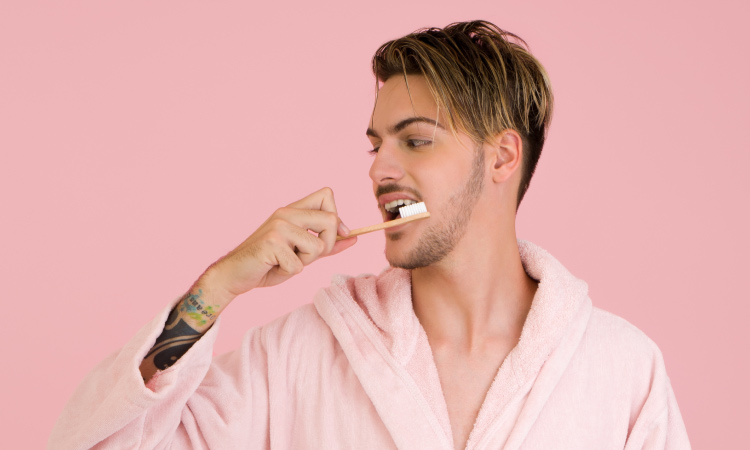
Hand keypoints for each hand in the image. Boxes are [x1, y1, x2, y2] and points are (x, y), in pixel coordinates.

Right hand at [199, 187, 356, 301]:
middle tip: (305, 257)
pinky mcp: (271, 243)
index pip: (327, 195)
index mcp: (293, 210)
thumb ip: (327, 245)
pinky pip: (298, 265)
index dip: (338, 218)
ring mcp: (278, 227)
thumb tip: (355, 237)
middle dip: (327, 245)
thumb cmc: (269, 263)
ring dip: (305, 262)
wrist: (235, 274)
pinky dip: (288, 272)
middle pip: (331, 220)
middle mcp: (286, 213)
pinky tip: (273, 267)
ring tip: (285, 262)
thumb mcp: (302, 253)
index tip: (338, 235)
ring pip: (317, 246)